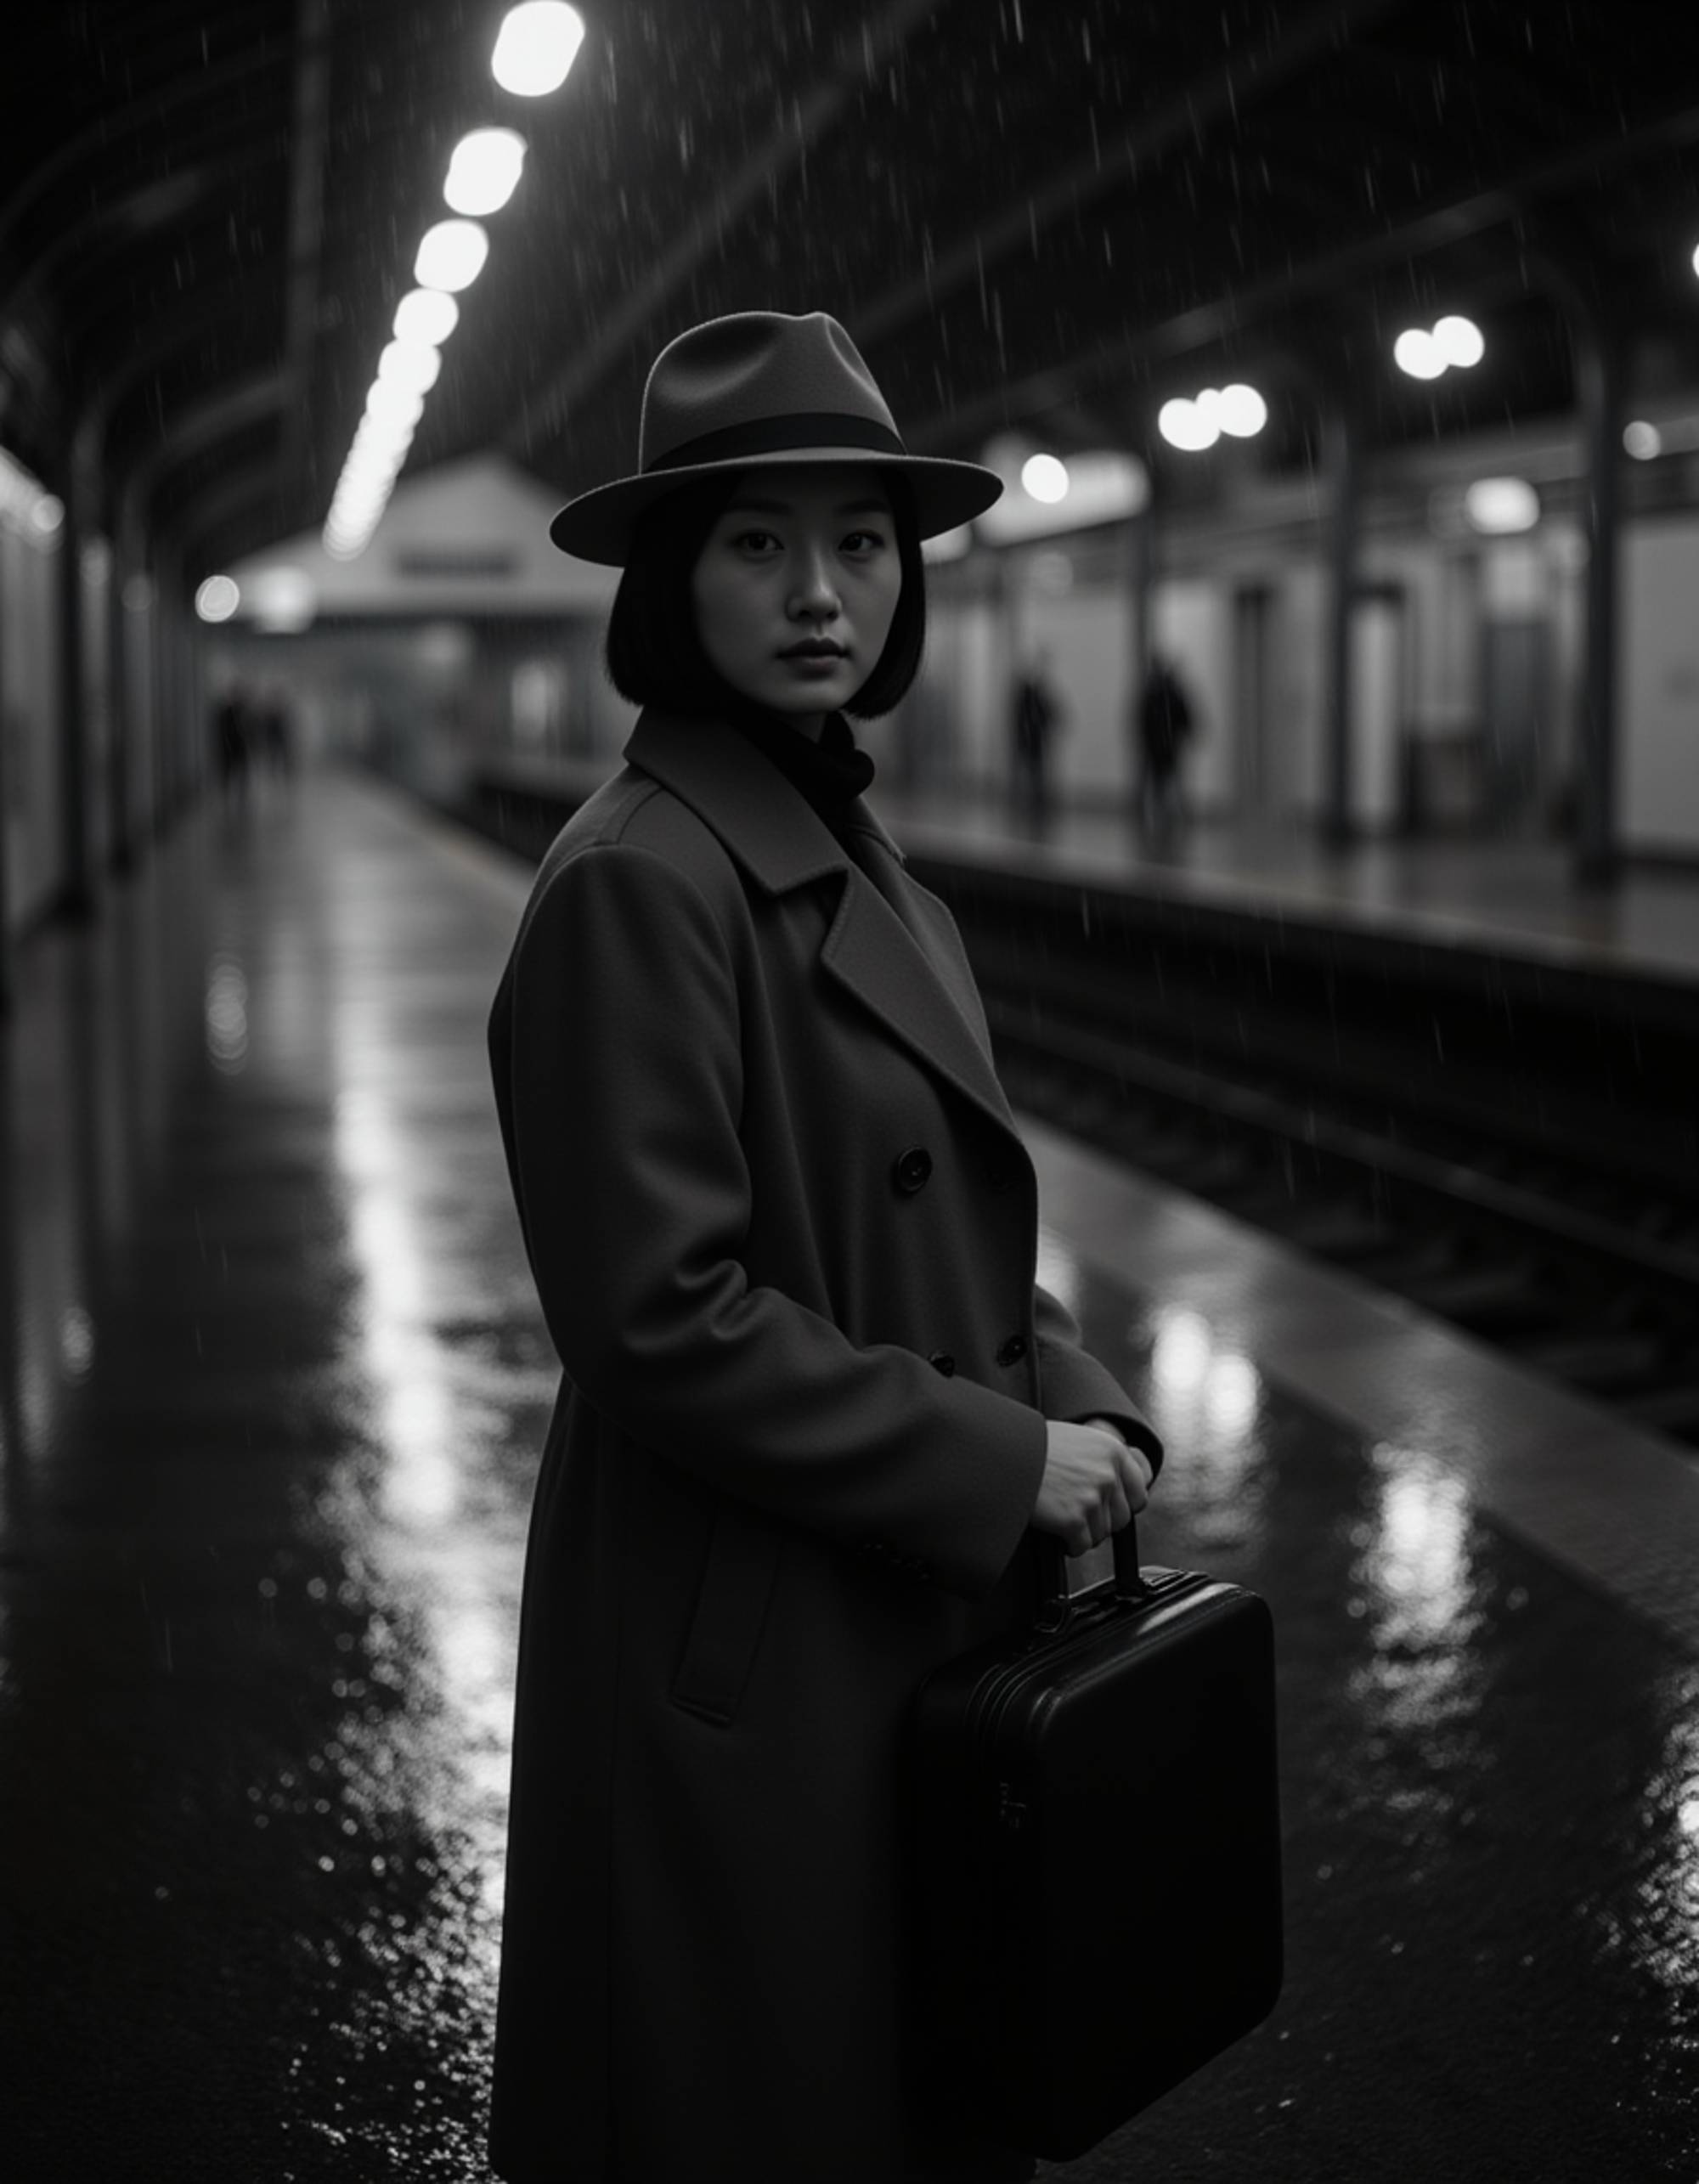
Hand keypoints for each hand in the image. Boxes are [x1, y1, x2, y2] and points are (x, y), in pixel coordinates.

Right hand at [1031, 1419, 1152, 1557]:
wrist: (1004, 1456)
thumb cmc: (1031, 1445)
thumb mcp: (1077, 1439)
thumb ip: (1100, 1460)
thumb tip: (1113, 1482)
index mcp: (1112, 1451)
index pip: (1139, 1491)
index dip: (1124, 1504)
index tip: (1113, 1509)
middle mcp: (1108, 1474)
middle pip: (1123, 1518)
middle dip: (1103, 1521)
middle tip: (1083, 1516)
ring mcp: (1092, 1498)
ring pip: (1102, 1534)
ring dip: (1084, 1532)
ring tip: (1064, 1519)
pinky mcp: (1074, 1520)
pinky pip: (1082, 1545)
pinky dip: (1070, 1545)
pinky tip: (1059, 1533)